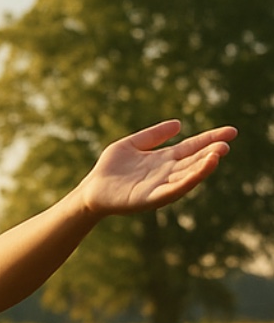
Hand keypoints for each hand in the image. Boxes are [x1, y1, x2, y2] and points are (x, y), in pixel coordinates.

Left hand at [79, 120, 236, 217]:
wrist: (90, 191)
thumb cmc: (110, 169)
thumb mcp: (132, 144)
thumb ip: (153, 135)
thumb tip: (179, 124)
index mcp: (164, 159)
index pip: (192, 147)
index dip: (210, 138)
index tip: (231, 131)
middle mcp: (166, 173)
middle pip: (193, 161)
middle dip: (210, 153)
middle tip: (226, 144)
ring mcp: (159, 186)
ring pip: (186, 176)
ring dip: (202, 167)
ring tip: (217, 155)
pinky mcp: (149, 198)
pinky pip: (171, 190)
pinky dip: (186, 181)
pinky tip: (198, 172)